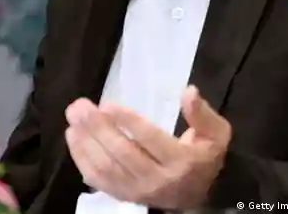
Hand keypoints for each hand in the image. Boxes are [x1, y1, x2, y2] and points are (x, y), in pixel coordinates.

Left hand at [64, 85, 231, 209]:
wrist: (197, 196)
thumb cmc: (203, 156)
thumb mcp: (215, 134)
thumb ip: (203, 114)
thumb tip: (189, 91)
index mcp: (182, 162)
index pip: (151, 140)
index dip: (128, 122)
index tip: (108, 103)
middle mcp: (158, 180)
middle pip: (123, 154)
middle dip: (98, 128)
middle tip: (80, 106)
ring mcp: (138, 191)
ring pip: (107, 168)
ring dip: (86, 141)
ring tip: (73, 117)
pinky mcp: (123, 195)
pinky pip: (98, 180)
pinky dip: (81, 159)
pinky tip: (72, 137)